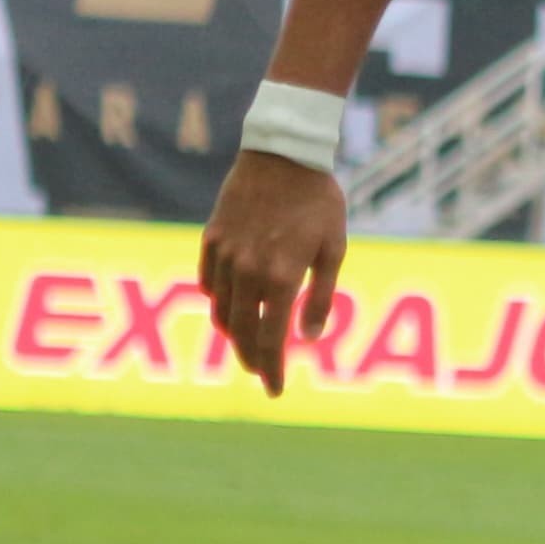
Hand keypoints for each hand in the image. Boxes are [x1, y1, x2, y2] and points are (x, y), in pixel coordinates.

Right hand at [199, 147, 346, 398]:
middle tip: (262, 373)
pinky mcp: (212, 239)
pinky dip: (218, 302)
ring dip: (233, 335)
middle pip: (240, 333)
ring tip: (247, 346)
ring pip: (221, 310)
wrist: (283, 153)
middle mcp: (248, 271)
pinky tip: (230, 308)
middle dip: (251, 359)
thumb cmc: (319, 201)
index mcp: (281, 277)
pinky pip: (208, 282)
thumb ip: (321, 296)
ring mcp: (226, 255)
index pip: (271, 339)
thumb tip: (309, 338)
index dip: (272, 369)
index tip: (275, 390)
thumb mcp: (335, 248)